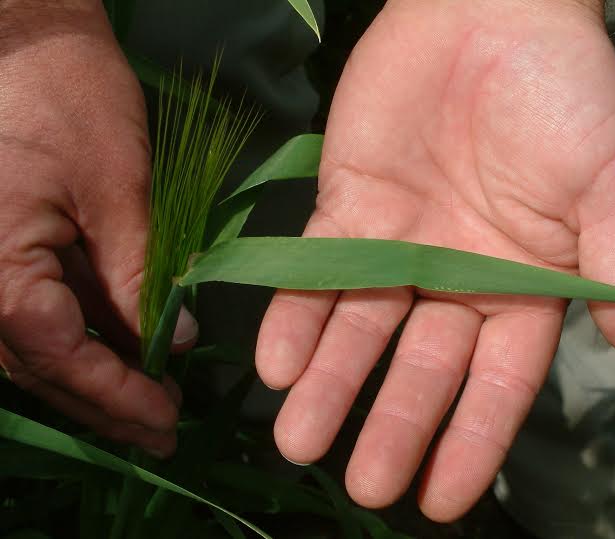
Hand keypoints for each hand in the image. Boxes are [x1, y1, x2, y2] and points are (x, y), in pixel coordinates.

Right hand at [0, 1, 193, 456]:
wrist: (18, 33)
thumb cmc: (64, 96)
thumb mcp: (117, 191)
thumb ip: (139, 276)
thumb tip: (172, 341)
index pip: (64, 359)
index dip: (119, 396)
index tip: (166, 419)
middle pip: (41, 368)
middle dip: (105, 404)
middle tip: (159, 431)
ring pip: (33, 348)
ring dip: (91, 379)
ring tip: (145, 405)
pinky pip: (30, 312)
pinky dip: (75, 340)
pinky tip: (116, 353)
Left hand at [256, 0, 614, 520]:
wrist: (490, 9)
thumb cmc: (564, 93)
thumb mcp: (609, 184)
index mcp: (521, 287)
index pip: (496, 383)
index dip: (472, 440)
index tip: (443, 499)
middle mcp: (454, 279)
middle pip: (419, 368)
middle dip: (391, 425)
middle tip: (362, 486)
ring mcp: (396, 247)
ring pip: (357, 329)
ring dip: (328, 385)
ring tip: (297, 440)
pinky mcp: (346, 209)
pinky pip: (315, 271)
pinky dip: (295, 314)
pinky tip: (277, 362)